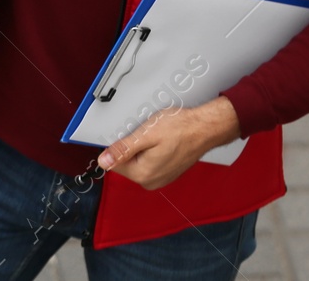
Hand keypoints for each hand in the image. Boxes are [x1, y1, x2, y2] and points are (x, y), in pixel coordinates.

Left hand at [97, 96, 240, 190]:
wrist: (204, 129)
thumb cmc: (180, 129)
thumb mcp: (146, 134)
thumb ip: (123, 149)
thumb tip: (104, 161)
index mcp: (143, 174)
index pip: (113, 163)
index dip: (118, 145)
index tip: (131, 135)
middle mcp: (151, 181)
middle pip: (125, 163)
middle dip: (131, 147)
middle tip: (146, 134)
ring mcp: (160, 178)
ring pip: (137, 161)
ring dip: (141, 148)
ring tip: (156, 136)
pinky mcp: (166, 173)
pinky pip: (149, 162)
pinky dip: (151, 151)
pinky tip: (161, 141)